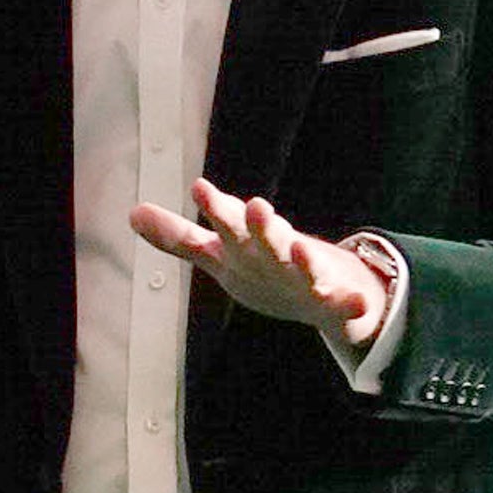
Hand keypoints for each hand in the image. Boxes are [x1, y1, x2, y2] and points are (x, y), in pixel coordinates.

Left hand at [129, 179, 387, 343]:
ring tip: (301, 249)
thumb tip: (133, 214)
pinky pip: (346, 305)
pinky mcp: (337, 300)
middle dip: (261, 225)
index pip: (227, 223)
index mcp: (248, 243)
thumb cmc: (262, 265)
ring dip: (304, 258)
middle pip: (268, 239)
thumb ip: (179, 238)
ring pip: (307, 267)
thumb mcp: (218, 254)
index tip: (200, 188)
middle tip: (255, 206)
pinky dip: (354, 305)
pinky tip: (359, 304)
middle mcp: (278, 253)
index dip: (216, 207)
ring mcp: (309, 275)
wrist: (324, 291)